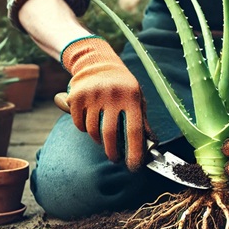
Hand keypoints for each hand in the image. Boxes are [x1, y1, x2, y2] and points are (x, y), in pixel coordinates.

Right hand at [62, 36, 148, 170]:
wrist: (97, 62)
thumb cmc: (123, 86)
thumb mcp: (137, 98)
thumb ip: (143, 120)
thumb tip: (152, 144)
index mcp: (131, 97)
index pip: (134, 130)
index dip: (134, 152)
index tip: (133, 166)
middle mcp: (112, 94)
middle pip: (110, 134)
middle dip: (113, 152)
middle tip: (115, 158)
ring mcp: (92, 95)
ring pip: (92, 131)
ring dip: (98, 140)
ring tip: (103, 137)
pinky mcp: (76, 96)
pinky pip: (79, 124)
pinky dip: (84, 128)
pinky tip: (90, 122)